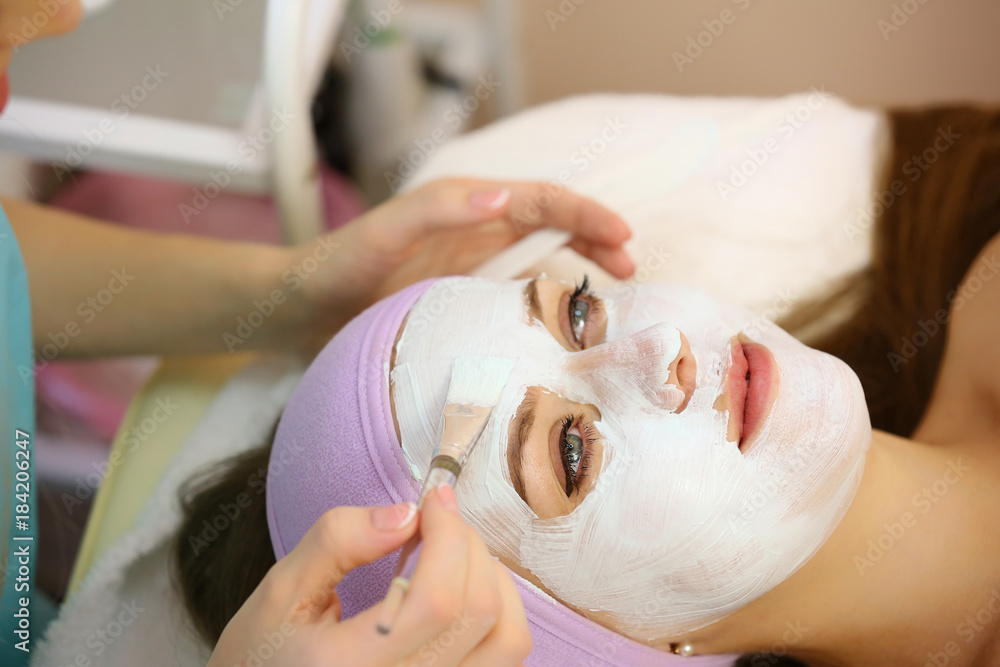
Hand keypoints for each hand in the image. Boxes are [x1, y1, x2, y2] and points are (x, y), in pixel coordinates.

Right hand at [207, 487, 531, 666]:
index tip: (433, 502)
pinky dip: (501, 612)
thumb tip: (406, 514)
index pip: (435, 600)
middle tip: (438, 520)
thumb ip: (337, 543)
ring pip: (507, 640)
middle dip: (469, 545)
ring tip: (456, 553)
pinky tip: (465, 589)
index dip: (448, 537)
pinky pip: (503, 658)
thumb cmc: (267, 652)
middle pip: (477, 612)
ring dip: (495, 580)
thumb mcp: (280, 589)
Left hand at [281, 178, 632, 350]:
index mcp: (465, 205)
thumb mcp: (384, 232)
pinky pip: (518, 298)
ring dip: (579, 272)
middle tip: (629, 269)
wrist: (303, 310)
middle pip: (552, 227)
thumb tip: (503, 196)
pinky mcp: (466, 299)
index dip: (583, 214)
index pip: (539, 200)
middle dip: (595, 239)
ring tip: (611, 295)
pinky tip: (565, 327)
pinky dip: (549, 305)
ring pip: (541, 262)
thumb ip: (438, 210)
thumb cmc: (337, 264)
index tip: (620, 236)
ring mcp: (474, 267)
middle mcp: (477, 232)